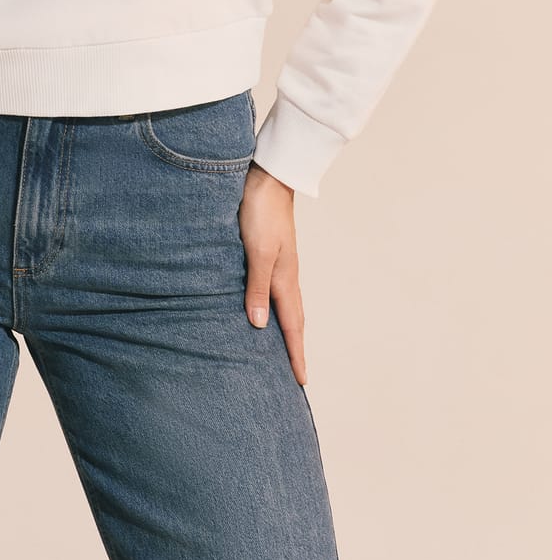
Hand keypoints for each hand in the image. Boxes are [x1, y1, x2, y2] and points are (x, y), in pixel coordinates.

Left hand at [238, 161, 306, 385]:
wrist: (267, 177)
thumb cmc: (260, 213)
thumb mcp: (257, 251)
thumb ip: (256, 287)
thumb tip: (257, 325)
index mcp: (285, 279)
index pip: (292, 326)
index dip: (295, 354)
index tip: (301, 382)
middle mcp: (285, 275)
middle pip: (293, 319)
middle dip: (295, 347)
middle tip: (296, 374)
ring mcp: (279, 264)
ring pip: (284, 305)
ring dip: (284, 329)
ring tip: (281, 349)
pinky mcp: (268, 252)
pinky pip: (273, 290)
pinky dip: (272, 307)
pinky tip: (262, 308)